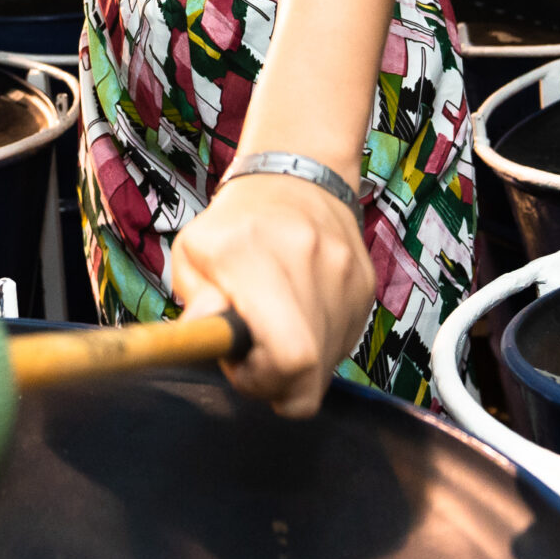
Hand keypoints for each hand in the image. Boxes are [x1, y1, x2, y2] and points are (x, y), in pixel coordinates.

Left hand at [170, 170, 375, 417]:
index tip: (240, 362)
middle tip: (253, 353)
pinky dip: (316, 341)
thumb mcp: (193, 254)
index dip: (262, 380)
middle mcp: (313, 268)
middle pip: (311, 374)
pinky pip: (341, 342)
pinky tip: (296, 313)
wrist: (297, 177)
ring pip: (327, 363)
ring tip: (272, 326)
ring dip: (296, 361)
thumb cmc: (237, 223)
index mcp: (258, 261)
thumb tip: (209, 337)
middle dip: (276, 381)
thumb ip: (196, 304)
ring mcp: (348, 280)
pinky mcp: (366, 289)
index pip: (289, 358)